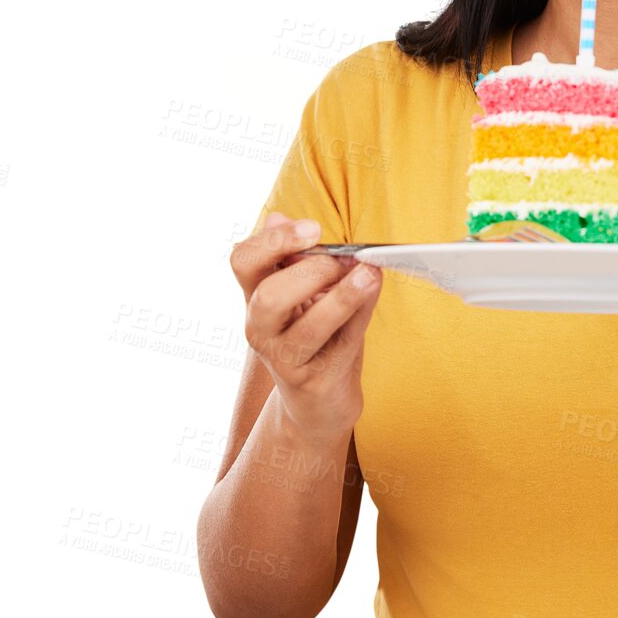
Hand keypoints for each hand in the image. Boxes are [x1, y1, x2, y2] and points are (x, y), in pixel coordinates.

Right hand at [230, 211, 382, 443]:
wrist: (320, 399)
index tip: (314, 228)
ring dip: (341, 298)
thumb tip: (280, 218)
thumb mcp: (307, 291)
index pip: (243, 260)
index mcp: (255, 294)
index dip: (274, 241)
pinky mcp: (312, 381)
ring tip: (368, 274)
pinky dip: (360, 316)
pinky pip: (340, 345)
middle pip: (268, 296)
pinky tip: (374, 291)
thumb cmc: (317, 333)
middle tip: (344, 259)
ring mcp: (283, 358)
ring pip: (305, 330)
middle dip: (311, 273)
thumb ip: (298, 257)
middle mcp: (260, 327)